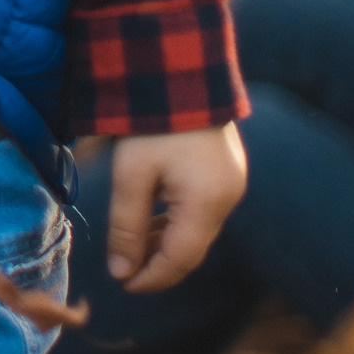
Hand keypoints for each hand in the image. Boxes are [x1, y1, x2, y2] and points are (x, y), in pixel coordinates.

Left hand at [105, 123, 245, 292]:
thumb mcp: (131, 175)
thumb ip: (127, 227)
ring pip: (198, 229)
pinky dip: (178, 219)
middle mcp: (229, 198)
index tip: (123, 284)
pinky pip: (203, 208)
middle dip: (158, 262)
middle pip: (193, 247)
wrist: (180, 69)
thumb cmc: (151, 121)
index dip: (152, 277)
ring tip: (133, 245)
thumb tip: (121, 273)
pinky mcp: (227, 169)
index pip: (181, 259)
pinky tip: (153, 217)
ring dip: (167, 240)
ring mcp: (232, 182)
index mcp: (208, 203)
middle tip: (124, 268)